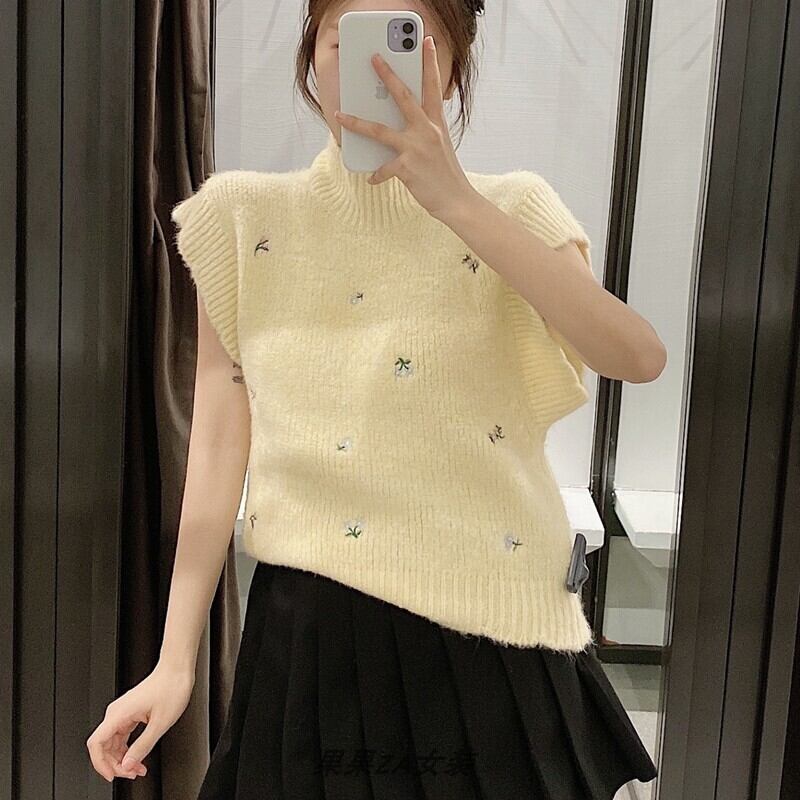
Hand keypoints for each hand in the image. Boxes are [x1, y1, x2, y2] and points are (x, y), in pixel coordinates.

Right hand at [86, 662, 194, 782]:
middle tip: (132, 773)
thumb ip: (143, 746)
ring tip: (138, 768)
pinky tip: (138, 755)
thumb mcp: (160, 723)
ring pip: (112, 742)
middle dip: (116, 764)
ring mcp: (123, 712)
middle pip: (103, 746)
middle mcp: (117, 712)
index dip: (100, 764)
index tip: (112, 775)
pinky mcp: (130, 712)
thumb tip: (128, 765)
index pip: (96, 744)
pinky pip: (122, 735)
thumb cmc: (171, 687)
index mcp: (119, 713)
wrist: (177, 669)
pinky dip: (127, 748)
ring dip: (122, 758)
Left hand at [334, 35, 477, 221]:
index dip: (430, 63)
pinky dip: (376, 174)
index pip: (433, 87)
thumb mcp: (439, 146)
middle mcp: (427, 131)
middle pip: (404, 97)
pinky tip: (371, 179)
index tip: (426, 41)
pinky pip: (384, 168)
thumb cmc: (445, 174)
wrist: (456, 201)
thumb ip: (422, 132)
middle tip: (374, 58)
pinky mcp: (408, 168)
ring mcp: (417, 148)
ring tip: (340, 115)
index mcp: (436, 124)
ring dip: (357, 122)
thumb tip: (396, 125)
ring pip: (380, 130)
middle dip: (388, 75)